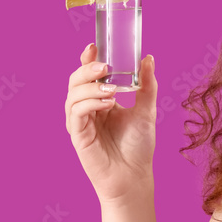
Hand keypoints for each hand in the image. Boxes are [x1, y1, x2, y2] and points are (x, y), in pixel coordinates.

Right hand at [64, 44, 157, 203]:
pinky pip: (76, 114)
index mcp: (100, 101)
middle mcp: (87, 109)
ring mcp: (80, 122)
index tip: (95, 45)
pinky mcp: (78, 136)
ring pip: (73, 95)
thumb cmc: (138, 147)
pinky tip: (107, 103)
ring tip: (112, 90)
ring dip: (91, 88)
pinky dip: (90, 104)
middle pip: (75, 81)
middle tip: (105, 67)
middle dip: (87, 70)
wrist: (135, 176)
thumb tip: (149, 59)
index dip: (88, 59)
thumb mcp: (147, 111)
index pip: (88, 75)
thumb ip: (146, 85)